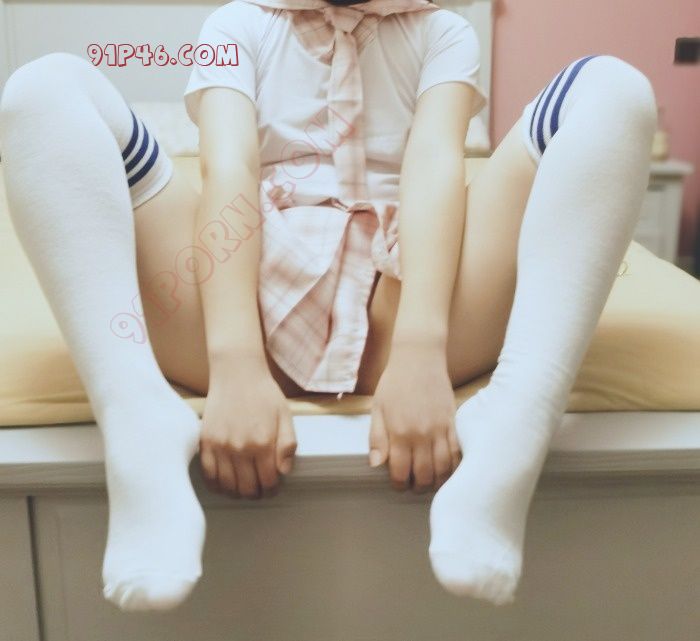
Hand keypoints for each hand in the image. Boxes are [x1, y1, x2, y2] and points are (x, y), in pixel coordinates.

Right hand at [199, 353, 296, 498]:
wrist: (236, 373)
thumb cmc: (263, 393)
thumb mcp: (285, 416)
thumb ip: (287, 445)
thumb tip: (284, 471)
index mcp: (263, 443)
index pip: (268, 482)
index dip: (272, 489)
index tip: (273, 487)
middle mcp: (240, 448)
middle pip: (247, 488)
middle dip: (256, 493)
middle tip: (259, 489)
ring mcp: (220, 446)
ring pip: (227, 486)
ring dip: (237, 492)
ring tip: (243, 487)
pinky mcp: (205, 442)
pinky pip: (208, 475)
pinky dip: (217, 485)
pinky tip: (225, 482)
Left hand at [369, 340, 460, 491]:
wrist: (419, 357)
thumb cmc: (395, 381)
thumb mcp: (377, 408)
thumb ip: (377, 438)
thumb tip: (375, 465)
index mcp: (399, 432)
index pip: (400, 471)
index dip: (399, 484)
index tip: (398, 484)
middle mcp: (421, 434)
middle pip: (424, 474)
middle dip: (418, 486)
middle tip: (414, 485)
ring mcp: (440, 428)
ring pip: (444, 468)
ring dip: (437, 480)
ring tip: (430, 481)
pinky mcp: (453, 422)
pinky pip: (458, 452)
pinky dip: (454, 466)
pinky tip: (448, 470)